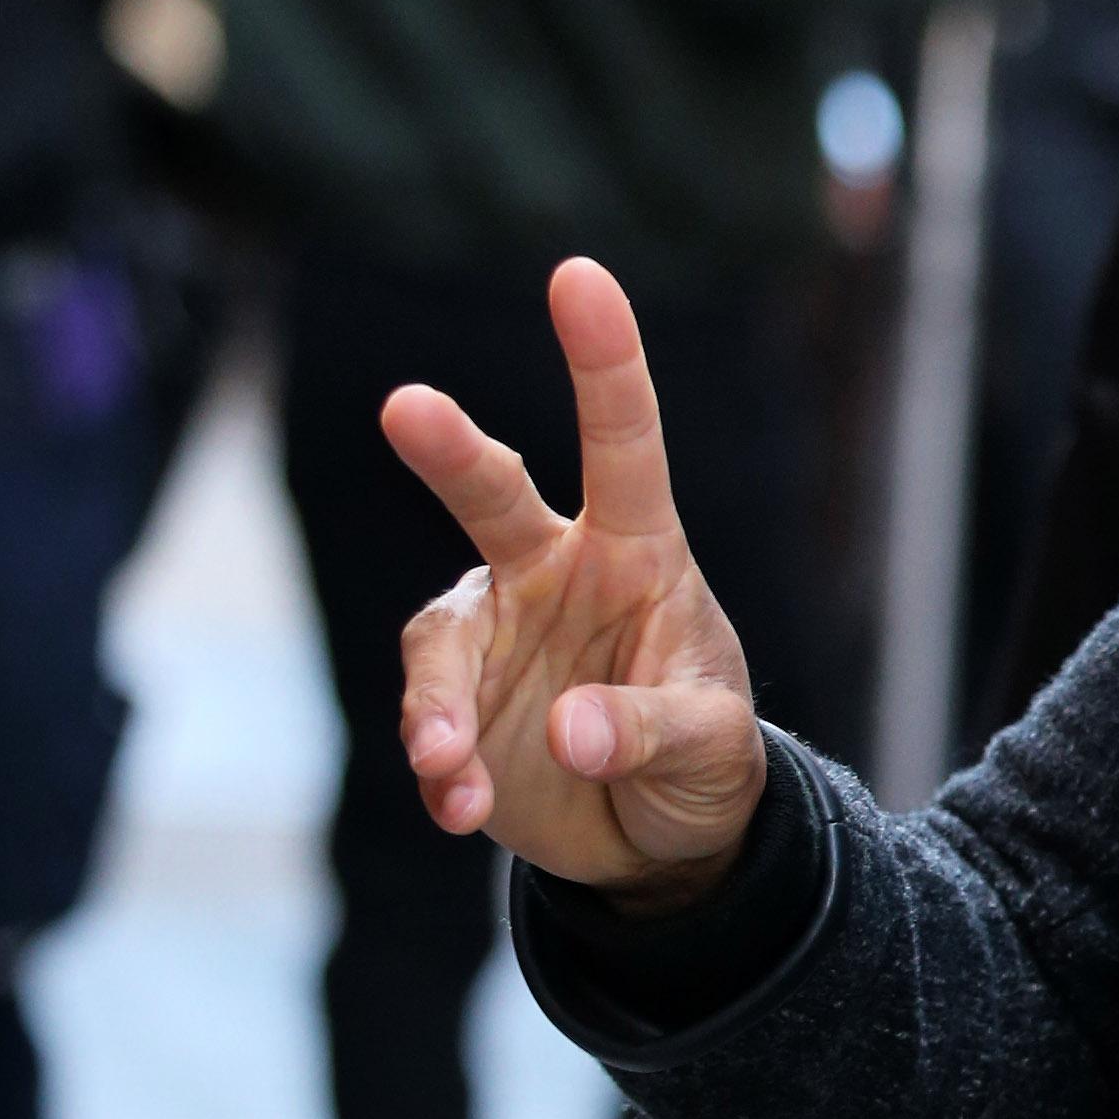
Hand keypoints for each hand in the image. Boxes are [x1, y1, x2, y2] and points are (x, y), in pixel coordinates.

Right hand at [381, 259, 767, 899]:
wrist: (656, 842)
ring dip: (438, 705)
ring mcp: (496, 635)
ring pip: (441, 639)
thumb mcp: (712, 748)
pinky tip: (462, 809)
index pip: (625, 443)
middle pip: (493, 496)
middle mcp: (553, 573)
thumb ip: (652, 730)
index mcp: (638, 553)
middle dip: (451, 451)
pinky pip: (431, 725)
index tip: (579, 275)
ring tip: (451, 765)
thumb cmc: (704, 761)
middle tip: (407, 406)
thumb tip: (571, 733)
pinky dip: (441, 769)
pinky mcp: (455, 705)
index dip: (605, 361)